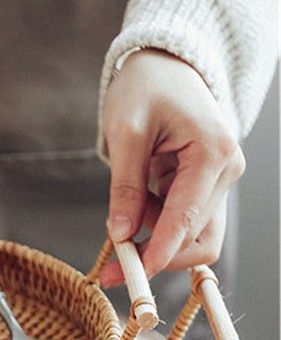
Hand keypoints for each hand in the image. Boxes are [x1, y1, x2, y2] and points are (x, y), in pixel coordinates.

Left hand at [99, 49, 244, 287]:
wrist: (163, 64)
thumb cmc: (146, 86)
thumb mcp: (126, 131)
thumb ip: (125, 186)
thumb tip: (120, 234)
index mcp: (213, 152)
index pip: (187, 220)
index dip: (159, 254)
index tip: (130, 275)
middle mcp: (226, 170)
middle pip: (197, 238)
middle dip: (155, 256)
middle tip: (111, 269)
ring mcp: (219, 180)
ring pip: (192, 236)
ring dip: (155, 242)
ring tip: (118, 229)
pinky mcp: (206, 186)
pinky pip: (183, 221)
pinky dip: (156, 227)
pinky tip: (131, 214)